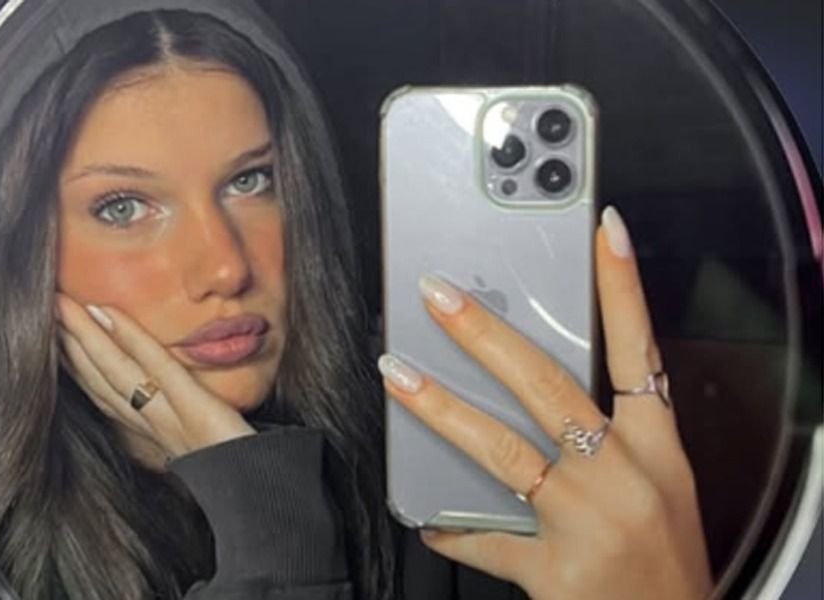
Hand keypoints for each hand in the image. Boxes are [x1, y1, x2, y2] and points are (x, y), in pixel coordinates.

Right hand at [56, 294, 254, 465]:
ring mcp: (174, 421)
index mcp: (159, 435)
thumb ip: (189, 415)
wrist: (267, 503)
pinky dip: (132, 341)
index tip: (51, 334)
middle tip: (42, 307)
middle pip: (101, 382)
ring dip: (84, 337)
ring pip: (117, 374)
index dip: (76, 365)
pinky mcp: (199, 413)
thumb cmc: (244, 468)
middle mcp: (156, 429)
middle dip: (67, 345)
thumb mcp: (209, 438)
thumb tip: (170, 388)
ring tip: (61, 304)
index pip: (107, 395)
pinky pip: (160, 372)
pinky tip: (109, 314)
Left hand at [378, 206, 713, 599]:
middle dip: (486, 335)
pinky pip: (486, 540)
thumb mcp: (661, 487)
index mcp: (656, 448)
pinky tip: (428, 518)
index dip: (622, 288)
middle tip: (439, 296)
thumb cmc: (666, 561)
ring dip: (443, 408)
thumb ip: (613, 435)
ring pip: (502, 449)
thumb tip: (542, 392)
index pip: (638, 350)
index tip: (603, 232)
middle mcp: (622, 474)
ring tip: (399, 374)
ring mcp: (585, 520)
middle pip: (547, 387)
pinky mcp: (554, 568)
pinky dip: (454, 528)